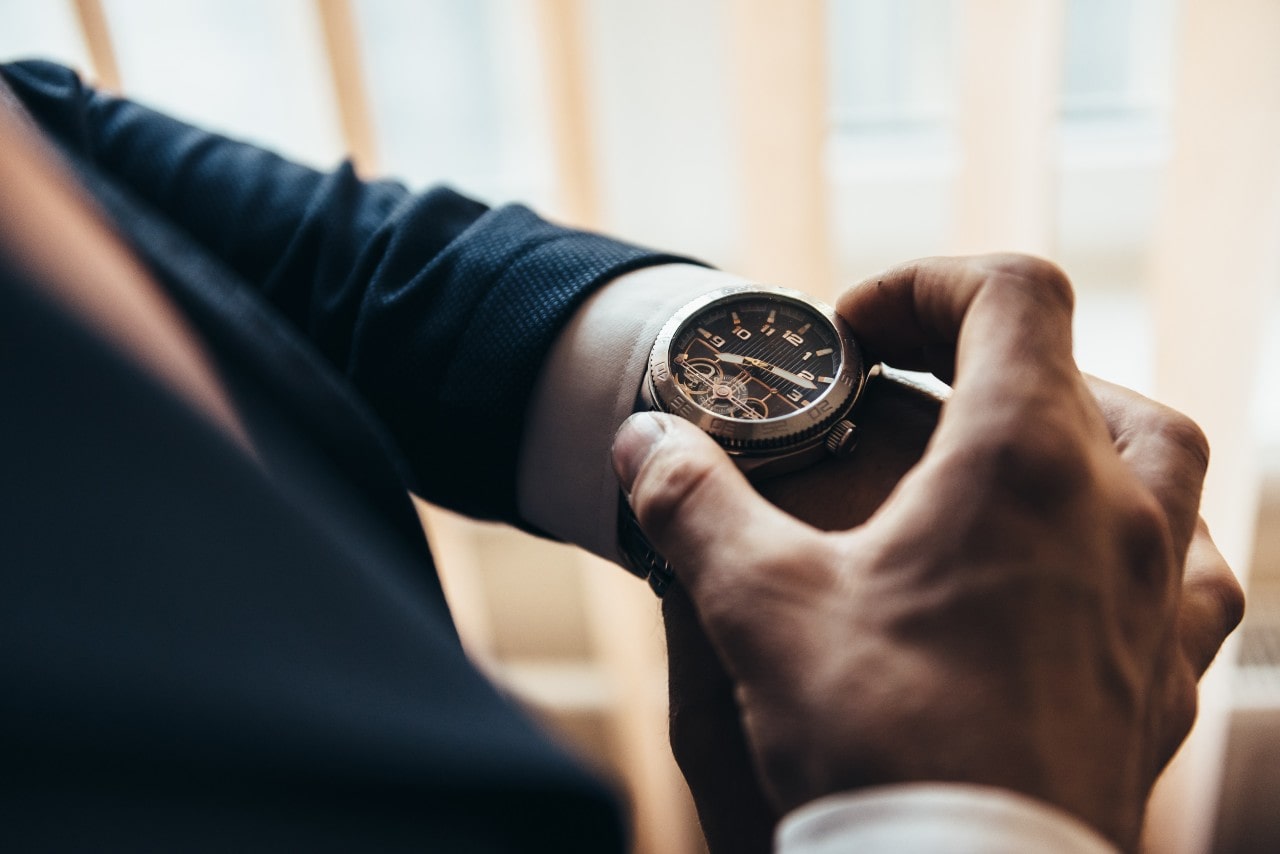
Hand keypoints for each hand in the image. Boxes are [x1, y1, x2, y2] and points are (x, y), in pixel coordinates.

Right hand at [614, 254, 1243, 849]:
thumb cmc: (878, 739)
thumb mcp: (758, 604)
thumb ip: (693, 502)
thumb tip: (642, 440)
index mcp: (1023, 463)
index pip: (1012, 293)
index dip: (925, 285)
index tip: (854, 337)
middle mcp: (1115, 512)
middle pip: (1086, 369)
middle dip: (991, 356)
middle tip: (913, 397)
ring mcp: (1155, 595)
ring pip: (1165, 460)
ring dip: (1084, 433)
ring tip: (1004, 462)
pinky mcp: (1164, 675)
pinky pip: (1190, 574)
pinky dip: (1141, 540)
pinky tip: (1085, 569)